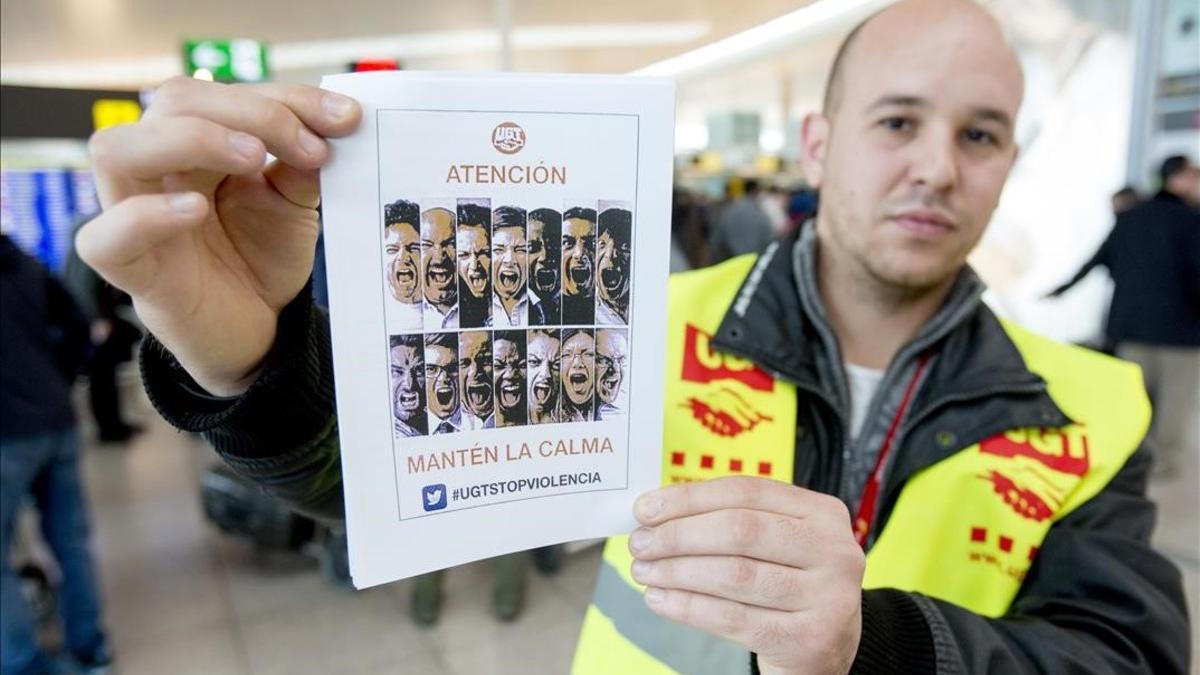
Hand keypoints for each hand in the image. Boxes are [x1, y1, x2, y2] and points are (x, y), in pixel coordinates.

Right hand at [76, 77, 360, 394]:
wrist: (259, 332)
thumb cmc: (262, 258)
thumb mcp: (294, 204)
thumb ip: (302, 164)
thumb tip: (329, 123)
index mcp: (195, 142)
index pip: (222, 93)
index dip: (285, 97)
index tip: (344, 118)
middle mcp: (156, 168)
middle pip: (173, 102)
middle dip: (249, 112)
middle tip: (307, 147)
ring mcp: (132, 215)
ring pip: (116, 149)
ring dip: (190, 140)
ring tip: (253, 160)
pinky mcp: (129, 269)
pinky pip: (104, 236)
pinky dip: (147, 215)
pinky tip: (195, 209)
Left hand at [629, 476, 863, 674]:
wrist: (824, 650)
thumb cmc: (787, 587)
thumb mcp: (775, 545)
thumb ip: (728, 521)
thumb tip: (655, 512)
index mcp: (822, 513)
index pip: (746, 492)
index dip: (689, 498)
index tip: (645, 509)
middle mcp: (833, 551)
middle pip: (740, 530)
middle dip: (679, 535)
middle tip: (641, 543)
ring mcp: (827, 598)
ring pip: (734, 575)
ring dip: (677, 572)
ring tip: (645, 571)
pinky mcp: (809, 640)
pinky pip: (732, 618)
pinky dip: (688, 607)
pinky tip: (660, 599)